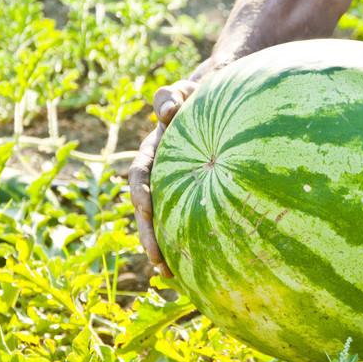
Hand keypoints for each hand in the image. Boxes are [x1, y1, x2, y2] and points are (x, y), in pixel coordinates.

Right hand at [129, 60, 213, 276]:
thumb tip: (167, 111)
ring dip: (161, 245)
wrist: (222, 89)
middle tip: (156, 259)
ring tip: (168, 272)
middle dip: (148, 234)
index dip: (140, 194)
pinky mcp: (195, 188)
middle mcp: (162, 168)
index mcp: (157, 147)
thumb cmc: (205, 90)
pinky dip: (185, 240)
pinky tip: (199, 266)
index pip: (142, 173)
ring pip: (162, 217)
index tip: (145, 212)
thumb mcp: (188, 88)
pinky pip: (185, 218)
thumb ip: (173, 95)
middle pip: (147, 208)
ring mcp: (177, 179)